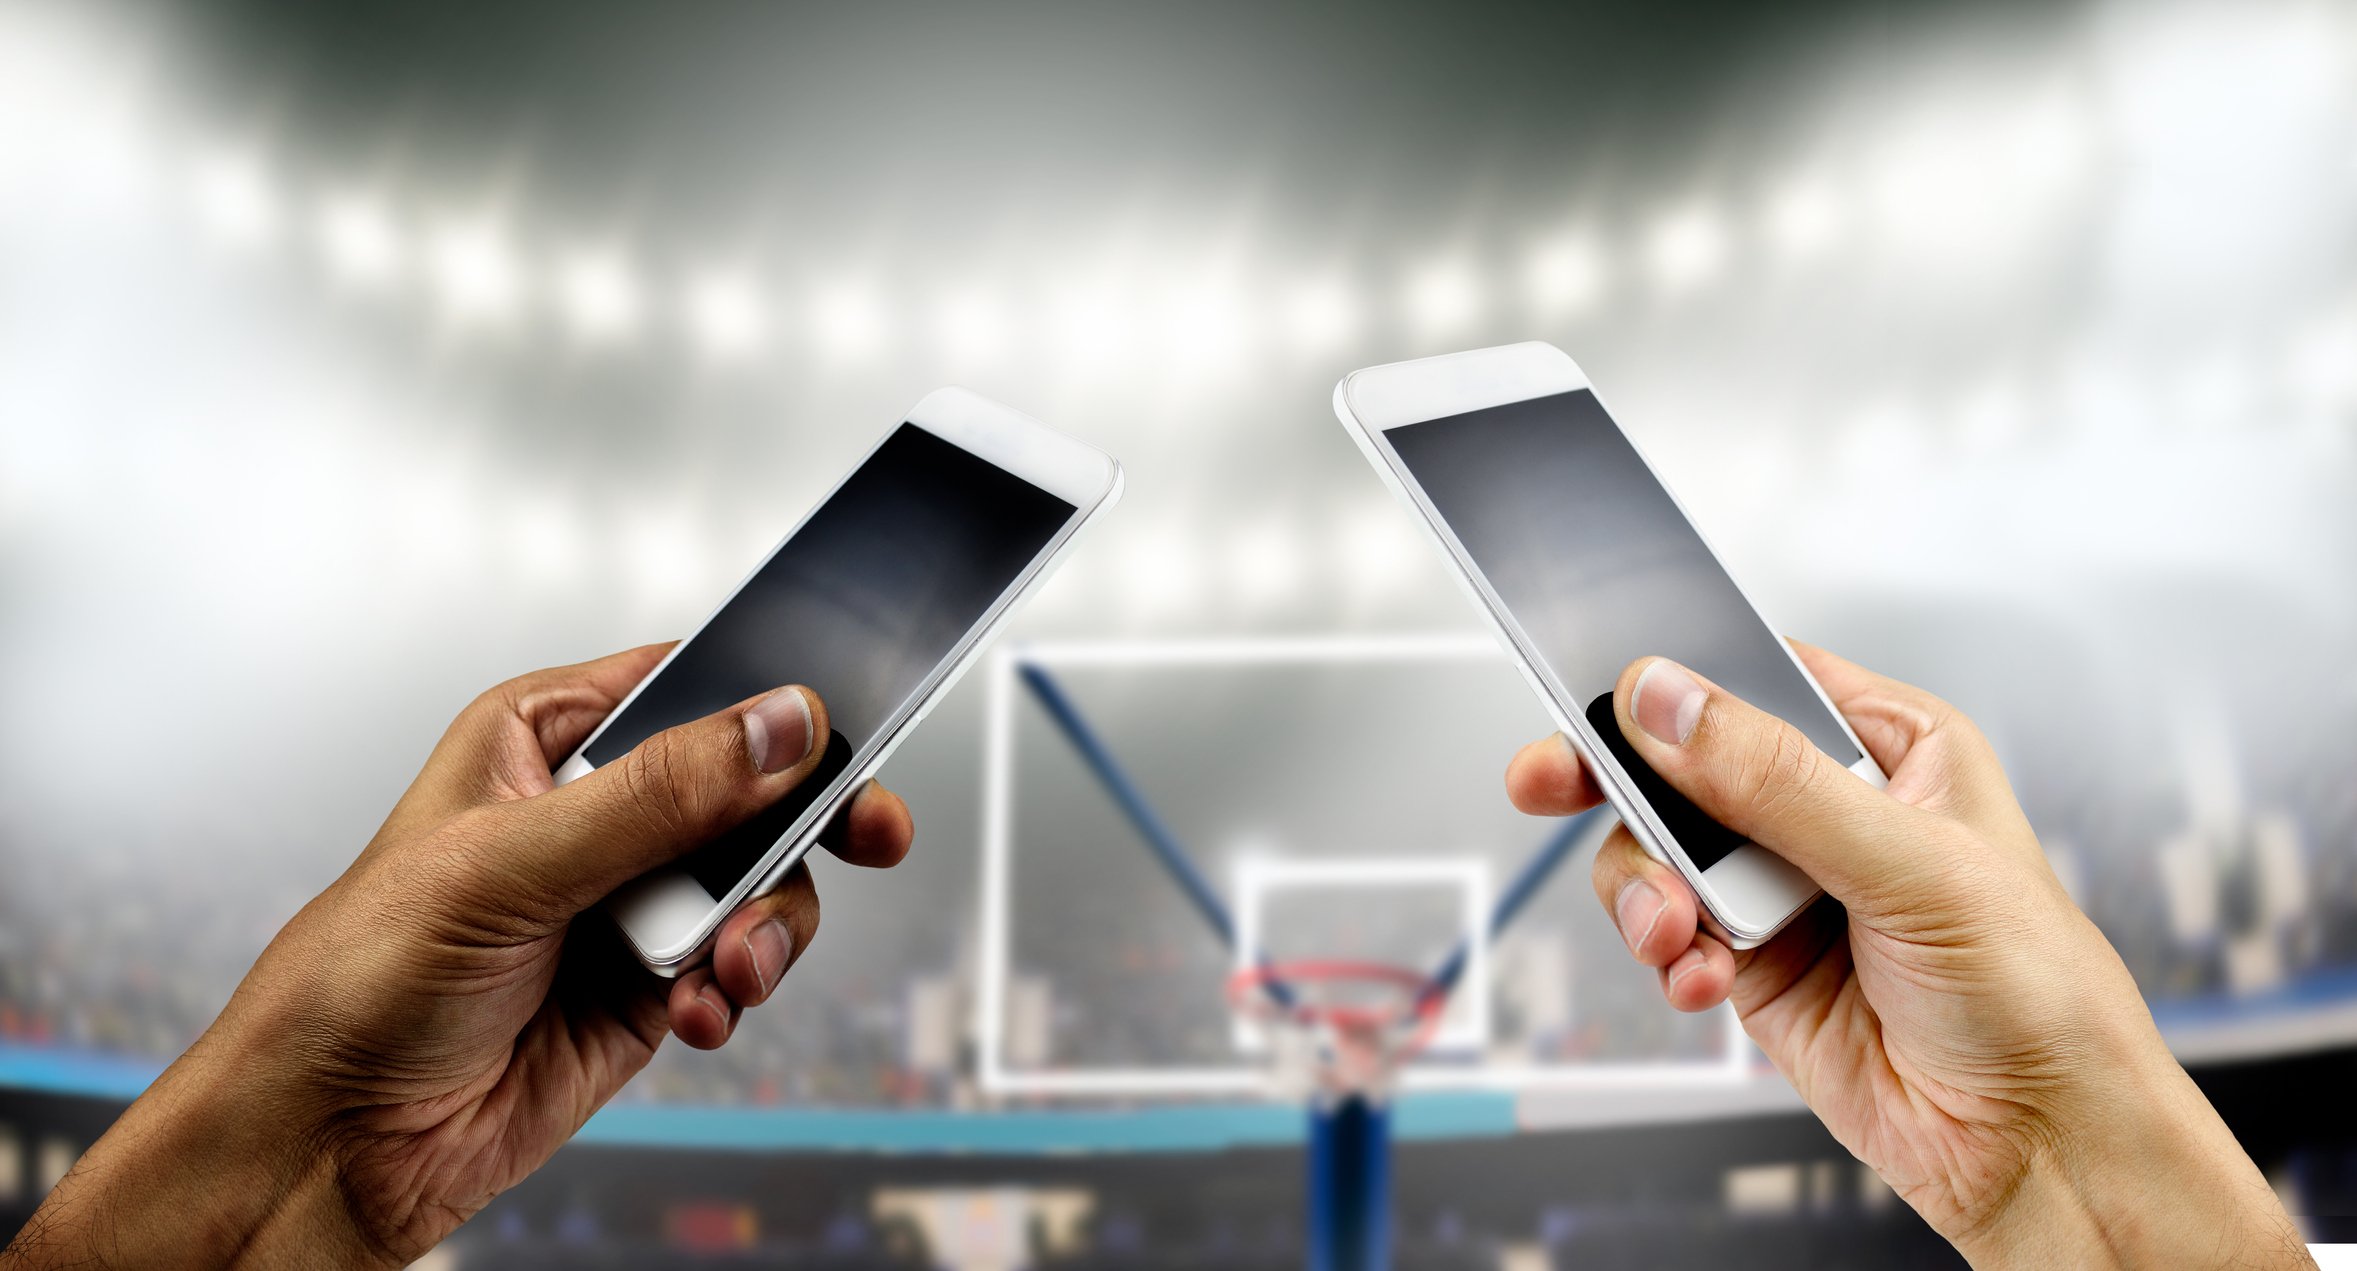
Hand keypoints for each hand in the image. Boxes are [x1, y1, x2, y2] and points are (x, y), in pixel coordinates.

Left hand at [4, 644, 913, 1267]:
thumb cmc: (358, 981)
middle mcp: (593, 815)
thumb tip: (772, 730)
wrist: (337, 1141)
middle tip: (866, 832)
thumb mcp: (511, 863)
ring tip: (728, 966)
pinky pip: (738, 966)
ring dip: (762, 926)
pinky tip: (694, 1011)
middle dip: (802, 822)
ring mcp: (626, 903)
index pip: (685, 687)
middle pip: (747, 787)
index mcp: (541, 740)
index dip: (765, 703)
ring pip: (759, 882)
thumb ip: (656, 796)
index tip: (835, 730)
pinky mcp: (651, 987)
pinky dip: (734, 991)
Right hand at [1506, 642, 2307, 1266]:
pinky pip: (1667, 931)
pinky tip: (1698, 978)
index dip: (1676, 683)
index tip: (1603, 698)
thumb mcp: (1912, 865)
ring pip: (1660, 851)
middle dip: (1621, 786)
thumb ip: (1778, 782)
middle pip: (1683, 763)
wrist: (2036, 1146)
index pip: (1757, 678)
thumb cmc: (2039, 996)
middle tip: (1550, 783)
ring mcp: (1785, 887)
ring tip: (1677, 930)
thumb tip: (1670, 704)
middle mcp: (1831, 809)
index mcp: (1893, 747)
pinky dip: (1665, 954)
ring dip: (1649, 890)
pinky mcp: (1750, 963)